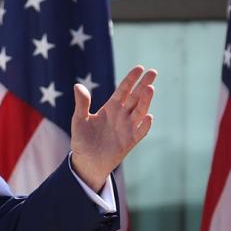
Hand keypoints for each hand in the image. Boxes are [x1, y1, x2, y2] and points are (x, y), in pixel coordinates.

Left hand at [70, 66, 156, 190]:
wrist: (86, 162)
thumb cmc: (82, 140)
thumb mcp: (79, 120)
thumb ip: (82, 104)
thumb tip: (77, 85)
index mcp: (110, 108)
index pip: (123, 91)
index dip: (131, 80)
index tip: (139, 68)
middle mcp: (121, 116)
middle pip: (135, 98)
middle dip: (143, 85)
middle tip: (153, 72)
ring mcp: (127, 128)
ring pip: (139, 112)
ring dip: (145, 101)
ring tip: (150, 88)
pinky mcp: (130, 141)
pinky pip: (140, 132)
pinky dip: (145, 125)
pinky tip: (148, 116)